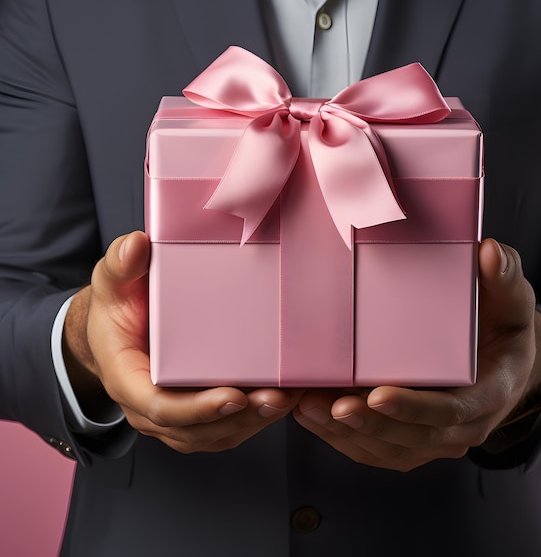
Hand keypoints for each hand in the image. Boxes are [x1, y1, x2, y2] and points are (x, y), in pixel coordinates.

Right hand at [63, 231, 300, 452]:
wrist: (121, 328)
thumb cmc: (119, 307)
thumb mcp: (113, 282)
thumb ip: (121, 264)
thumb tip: (136, 244)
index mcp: (127, 379)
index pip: (159, 406)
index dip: (196, 409)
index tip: (233, 396)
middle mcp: (149, 407)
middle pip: (195, 430)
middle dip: (238, 418)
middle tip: (276, 398)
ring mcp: (174, 416)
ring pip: (214, 435)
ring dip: (253, 423)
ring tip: (287, 400)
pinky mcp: (195, 414)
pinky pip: (224, 430)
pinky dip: (253, 421)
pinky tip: (282, 402)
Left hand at [293, 238, 540, 470]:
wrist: (503, 359)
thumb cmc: (503, 324)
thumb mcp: (512, 298)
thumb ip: (504, 275)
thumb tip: (488, 251)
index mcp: (491, 393)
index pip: (451, 410)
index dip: (414, 407)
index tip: (376, 396)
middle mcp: (465, 425)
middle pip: (413, 437)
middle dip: (369, 424)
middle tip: (328, 405)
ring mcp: (437, 437)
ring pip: (389, 449)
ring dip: (346, 434)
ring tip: (308, 409)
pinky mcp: (414, 440)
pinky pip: (378, 450)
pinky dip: (342, 438)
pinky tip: (311, 416)